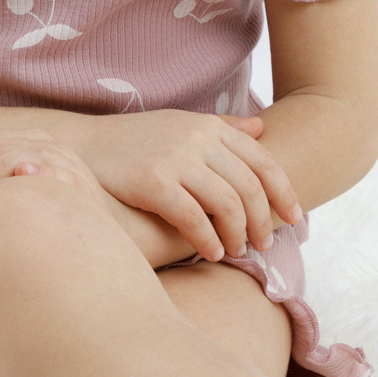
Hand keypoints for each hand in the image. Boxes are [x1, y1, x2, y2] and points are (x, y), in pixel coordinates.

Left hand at [0, 127, 108, 210]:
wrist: (100, 237)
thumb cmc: (47, 219)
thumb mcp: (13, 198)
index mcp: (23, 142)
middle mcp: (43, 145)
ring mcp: (63, 160)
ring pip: (22, 155)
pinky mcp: (81, 182)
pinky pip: (59, 172)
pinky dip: (41, 171)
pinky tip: (24, 175)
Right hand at [76, 110, 302, 262]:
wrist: (83, 146)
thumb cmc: (135, 140)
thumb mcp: (181, 124)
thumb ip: (223, 127)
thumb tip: (261, 128)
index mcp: (209, 126)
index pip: (262, 160)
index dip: (283, 192)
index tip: (294, 218)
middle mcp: (197, 139)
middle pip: (249, 186)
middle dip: (262, 221)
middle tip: (262, 244)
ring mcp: (175, 159)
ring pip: (227, 204)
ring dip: (237, 234)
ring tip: (236, 252)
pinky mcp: (152, 181)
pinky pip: (193, 217)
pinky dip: (208, 239)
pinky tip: (212, 253)